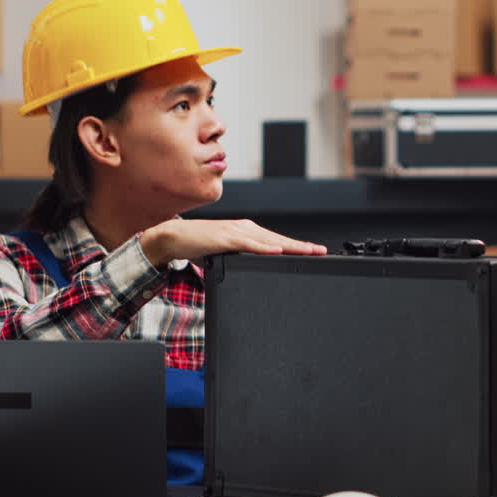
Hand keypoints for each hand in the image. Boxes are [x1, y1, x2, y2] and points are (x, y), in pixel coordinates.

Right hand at [141, 218, 326, 264]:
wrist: (175, 237)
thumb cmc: (199, 245)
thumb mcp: (227, 253)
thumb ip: (242, 258)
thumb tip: (258, 268)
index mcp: (247, 232)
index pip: (277, 240)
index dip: (297, 246)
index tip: (314, 252)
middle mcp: (246, 228)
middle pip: (279, 240)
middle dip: (301, 246)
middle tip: (321, 252)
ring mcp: (236, 232)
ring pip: (269, 241)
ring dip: (290, 246)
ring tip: (308, 252)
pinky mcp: (225, 238)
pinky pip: (248, 245)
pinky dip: (264, 248)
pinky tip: (277, 252)